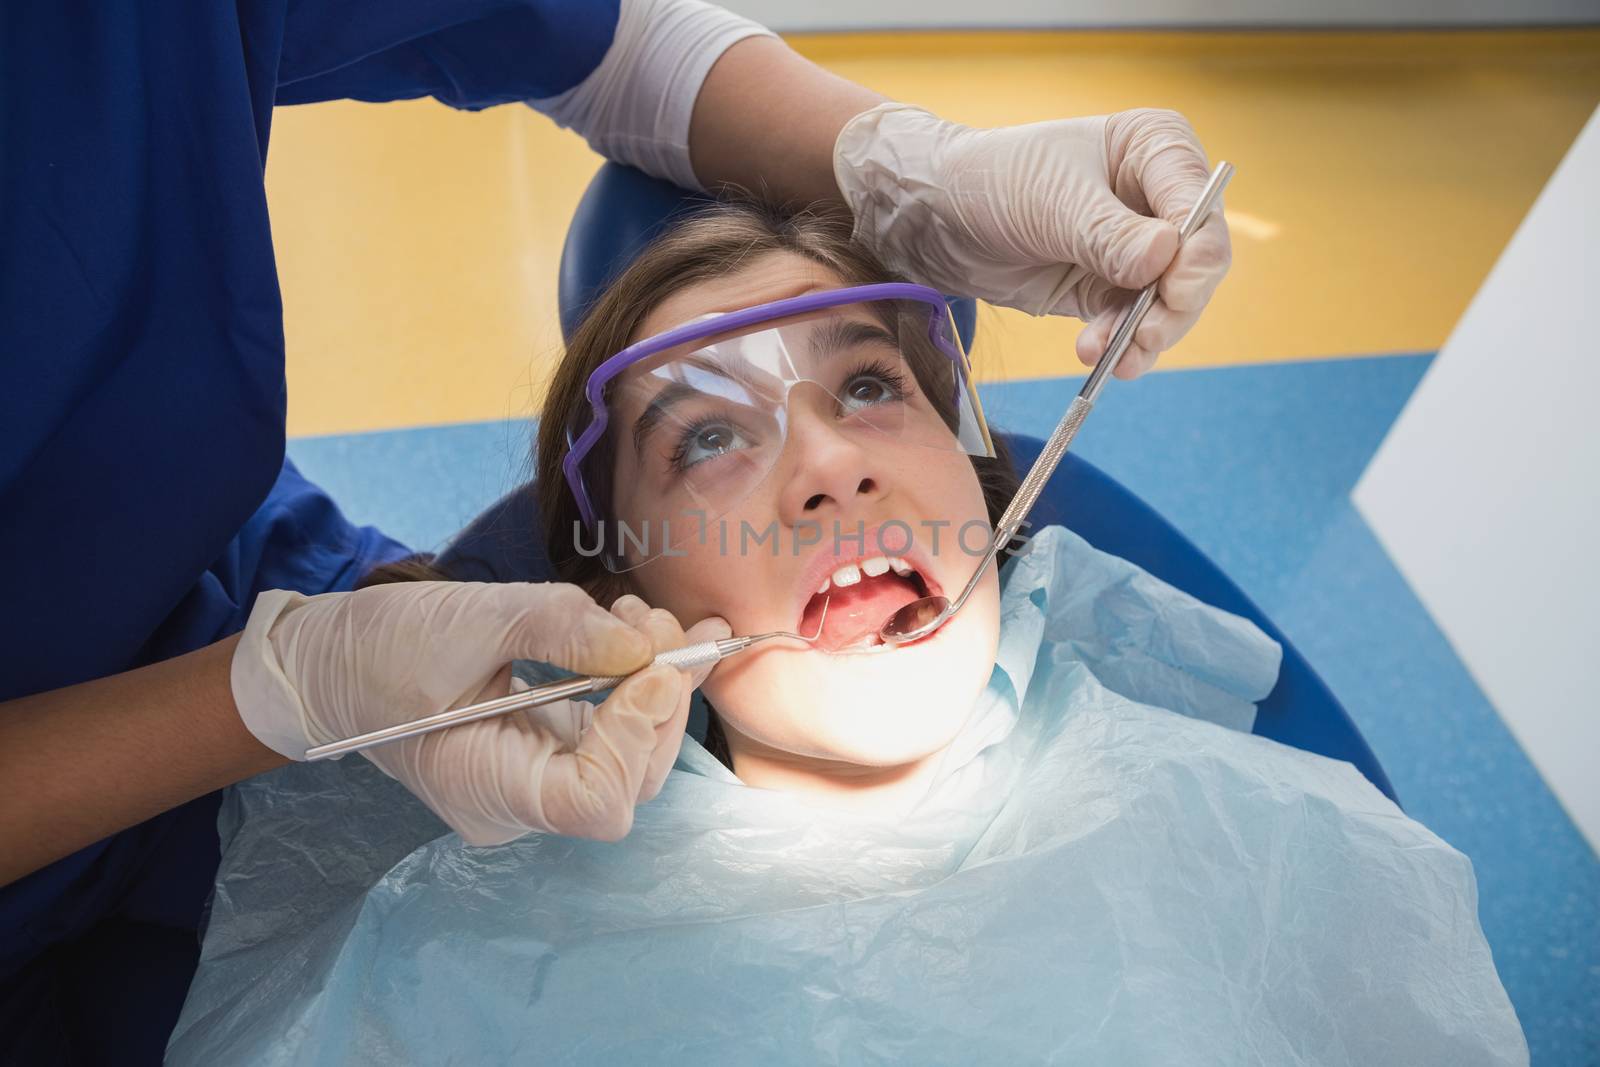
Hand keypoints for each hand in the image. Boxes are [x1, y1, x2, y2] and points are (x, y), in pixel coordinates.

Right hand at [232, 581, 728, 844]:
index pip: (594, 801)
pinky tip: (636, 633)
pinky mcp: (544, 751)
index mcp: (486, 791)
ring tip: (645, 616)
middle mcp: (518, 804)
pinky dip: (635, 685)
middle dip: (661, 700)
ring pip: (631, 757)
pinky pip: (609, 733)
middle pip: (628, 778)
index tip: (649, 666)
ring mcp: (533, 782)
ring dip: (656, 686)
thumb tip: (644, 644)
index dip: (635, 737)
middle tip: (666, 622)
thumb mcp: (469, 619)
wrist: (329, 662)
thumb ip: (561, 629)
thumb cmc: (379, 647)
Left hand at [833, 104, 1231, 377]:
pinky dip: (1120, 344)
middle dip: (1173, 306)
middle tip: (1144, 336)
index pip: (1199, 206)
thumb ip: (1111, 233)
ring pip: (1169, 302)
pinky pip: (1131, 324)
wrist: (938, 215)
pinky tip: (1098, 357)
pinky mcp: (1109, 288)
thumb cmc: (995, 179)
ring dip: (1144, 334)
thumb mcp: (1053, 201)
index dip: (1195, 253)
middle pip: (1197, 262)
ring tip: (1108, 355)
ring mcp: (1137, 248)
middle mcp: (1157, 197)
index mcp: (1156, 149)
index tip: (1172, 290)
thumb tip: (1167, 256)